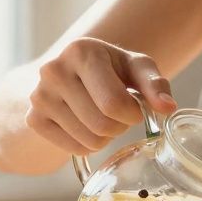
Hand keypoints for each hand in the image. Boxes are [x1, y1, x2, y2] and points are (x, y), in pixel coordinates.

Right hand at [26, 37, 176, 155]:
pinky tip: (87, 126)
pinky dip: (88, 144)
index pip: (113, 103)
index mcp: (81, 52)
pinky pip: (74, 149)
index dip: (132, 114)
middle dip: (120, 126)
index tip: (134, 107)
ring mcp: (40, 96)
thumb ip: (155, 84)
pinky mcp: (34, 119)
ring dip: (106, 137)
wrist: (72, 75)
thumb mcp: (136, 68)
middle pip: (102, 125)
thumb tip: (168, 107)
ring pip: (90, 140)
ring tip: (102, 118)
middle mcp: (54, 70)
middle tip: (118, 115)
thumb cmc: (112, 70)